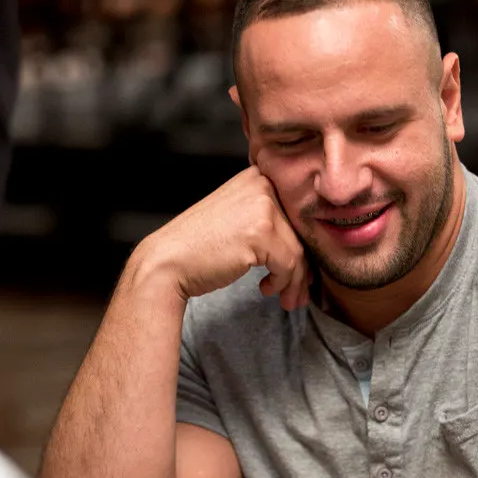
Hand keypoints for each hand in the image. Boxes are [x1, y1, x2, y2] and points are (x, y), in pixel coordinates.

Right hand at [139, 166, 309, 309]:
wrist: (168, 261)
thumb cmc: (201, 247)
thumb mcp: (239, 219)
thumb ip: (270, 222)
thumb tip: (309, 248)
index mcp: (258, 177)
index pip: (297, 214)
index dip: (304, 246)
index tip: (302, 273)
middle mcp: (262, 185)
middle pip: (300, 233)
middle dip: (303, 270)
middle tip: (299, 294)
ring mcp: (263, 207)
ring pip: (299, 252)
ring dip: (295, 282)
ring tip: (288, 300)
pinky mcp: (261, 232)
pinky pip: (289, 264)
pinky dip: (282, 283)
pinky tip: (264, 289)